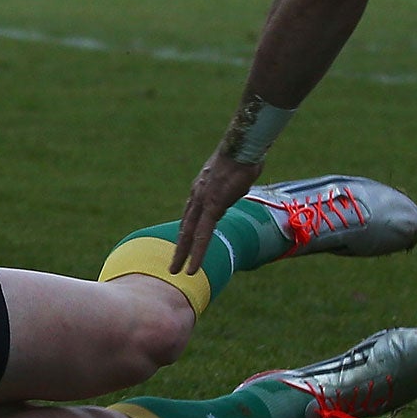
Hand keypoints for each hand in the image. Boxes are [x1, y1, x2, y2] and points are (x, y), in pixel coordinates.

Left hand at [171, 150, 262, 274]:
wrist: (243, 145)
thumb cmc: (244, 156)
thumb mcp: (232, 177)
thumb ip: (227, 190)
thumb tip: (228, 197)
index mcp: (201, 188)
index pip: (190, 215)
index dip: (186, 231)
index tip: (183, 244)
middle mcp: (197, 194)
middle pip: (185, 226)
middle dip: (179, 247)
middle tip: (172, 266)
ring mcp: (202, 200)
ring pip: (190, 234)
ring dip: (183, 254)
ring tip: (178, 271)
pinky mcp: (212, 205)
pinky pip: (203, 234)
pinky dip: (197, 252)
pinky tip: (193, 267)